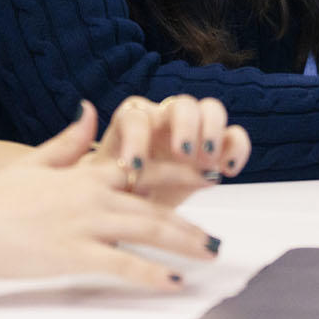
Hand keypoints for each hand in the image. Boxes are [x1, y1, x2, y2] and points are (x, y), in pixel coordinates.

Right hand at [0, 101, 219, 288]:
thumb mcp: (33, 161)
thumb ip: (68, 140)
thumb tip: (90, 109)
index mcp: (84, 173)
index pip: (142, 173)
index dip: (177, 176)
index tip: (205, 181)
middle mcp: (91, 194)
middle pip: (154, 205)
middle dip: (190, 222)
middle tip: (216, 237)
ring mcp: (84, 223)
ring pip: (147, 230)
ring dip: (184, 243)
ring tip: (209, 254)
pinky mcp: (73, 254)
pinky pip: (122, 264)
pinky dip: (152, 273)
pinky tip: (174, 281)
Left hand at [91, 95, 250, 206]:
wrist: (132, 213)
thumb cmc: (110, 193)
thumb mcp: (89, 179)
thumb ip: (82, 150)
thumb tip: (83, 108)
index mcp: (132, 122)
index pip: (136, 116)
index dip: (137, 137)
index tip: (133, 166)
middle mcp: (165, 119)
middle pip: (180, 104)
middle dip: (183, 126)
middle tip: (182, 153)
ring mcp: (194, 131)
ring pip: (210, 109)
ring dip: (211, 131)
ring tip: (207, 160)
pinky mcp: (216, 149)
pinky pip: (234, 136)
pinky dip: (236, 148)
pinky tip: (228, 170)